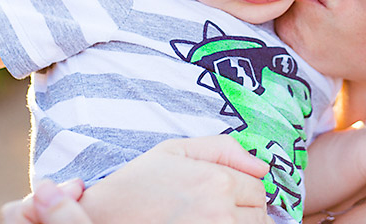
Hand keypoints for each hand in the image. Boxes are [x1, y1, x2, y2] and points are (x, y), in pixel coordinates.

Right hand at [0, 136, 273, 223]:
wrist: (103, 217)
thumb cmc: (137, 185)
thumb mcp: (176, 151)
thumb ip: (222, 148)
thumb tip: (262, 167)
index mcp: (217, 182)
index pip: (258, 189)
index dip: (244, 190)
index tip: (224, 194)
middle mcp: (220, 212)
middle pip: (259, 214)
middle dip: (244, 210)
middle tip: (214, 208)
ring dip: (237, 223)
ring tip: (208, 217)